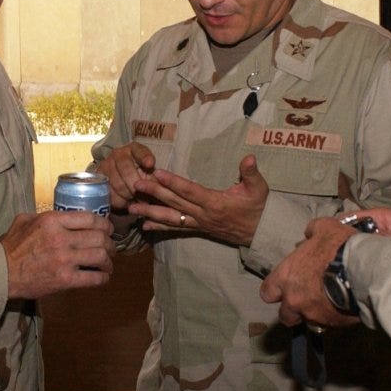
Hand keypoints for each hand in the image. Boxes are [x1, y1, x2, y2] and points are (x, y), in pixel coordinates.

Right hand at [1, 211, 114, 298]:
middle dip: (110, 243)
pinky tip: (103, 277)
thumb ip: (45, 214)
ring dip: (109, 261)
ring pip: (100, 256)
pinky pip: (93, 278)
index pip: (90, 218)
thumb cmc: (12, 246)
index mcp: (52, 221)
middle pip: (99, 237)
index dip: (104, 223)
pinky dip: (102, 278)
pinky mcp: (65, 280)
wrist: (1, 273)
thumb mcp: (25, 220)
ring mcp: (64, 260)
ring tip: (108, 264)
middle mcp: (61, 238)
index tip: (108, 229)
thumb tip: (62, 213)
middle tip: (111, 247)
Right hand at [96, 142, 155, 209]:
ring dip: (129, 196)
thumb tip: (157, 186)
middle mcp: (118, 153)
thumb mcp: (149, 174)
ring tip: (136, 201)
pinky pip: (110, 193)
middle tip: (144, 198)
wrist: (120, 181)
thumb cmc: (140, 176)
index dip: (145, 157)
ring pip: (118, 184)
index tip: (150, 164)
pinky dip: (120, 201)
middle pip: (127, 171)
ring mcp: (106, 164)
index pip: (139, 151)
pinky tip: (126, 202)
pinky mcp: (98, 178)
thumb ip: (154, 178)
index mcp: (134, 149)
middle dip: (137, 187)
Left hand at [128, 155, 267, 245]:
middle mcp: (203, 215)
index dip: (173, 182)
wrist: (260, 232)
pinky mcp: (197, 229)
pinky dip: (159, 227)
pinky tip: (144, 225)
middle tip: (135, 185)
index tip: (157, 173)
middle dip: (154, 194)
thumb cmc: (258, 208)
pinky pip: (175, 228)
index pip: (190, 191)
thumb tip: (248, 158)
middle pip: (174, 203)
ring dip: (150, 213)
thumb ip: (251, 173)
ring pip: (170, 218)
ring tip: (131, 208)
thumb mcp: (259, 188)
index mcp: (215, 203)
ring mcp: (198, 223)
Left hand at [260, 216, 359, 328]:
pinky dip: (335, 318)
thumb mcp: (323, 227)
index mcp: (286, 277)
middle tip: (306, 300)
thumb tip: (310, 234)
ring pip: (309, 322)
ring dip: (315, 315)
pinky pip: (331, 325)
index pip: (267, 292)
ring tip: (329, 304)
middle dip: (294, 310)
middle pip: (285, 315)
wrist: (363, 270)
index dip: (274, 292)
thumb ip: (312, 231)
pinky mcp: (333, 324)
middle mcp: (294, 300)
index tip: (283, 288)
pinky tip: (345, 307)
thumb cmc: (338, 247)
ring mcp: (313, 315)